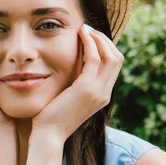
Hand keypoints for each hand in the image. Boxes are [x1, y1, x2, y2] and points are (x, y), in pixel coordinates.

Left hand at [31, 24, 123, 142]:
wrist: (48, 135)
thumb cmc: (51, 118)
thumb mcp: (67, 99)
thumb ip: (74, 85)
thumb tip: (70, 69)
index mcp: (102, 96)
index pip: (114, 66)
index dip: (105, 48)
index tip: (90, 37)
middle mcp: (104, 94)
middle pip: (117, 58)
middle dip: (104, 40)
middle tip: (88, 29)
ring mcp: (98, 91)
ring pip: (111, 56)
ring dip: (98, 38)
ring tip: (84, 29)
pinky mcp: (86, 88)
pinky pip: (94, 58)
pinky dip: (89, 43)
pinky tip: (80, 35)